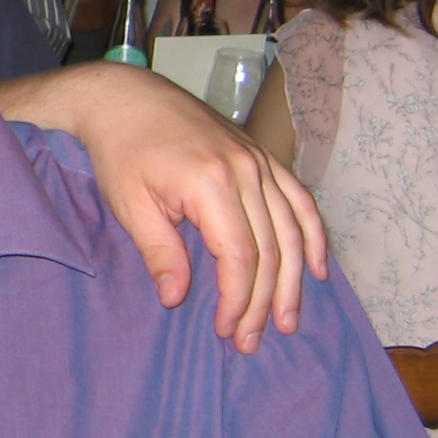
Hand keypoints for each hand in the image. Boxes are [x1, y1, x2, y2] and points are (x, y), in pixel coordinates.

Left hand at [54, 66, 327, 349]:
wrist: (125, 97)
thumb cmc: (121, 151)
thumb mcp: (130, 204)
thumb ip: (159, 252)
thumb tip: (177, 299)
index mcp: (211, 183)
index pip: (240, 256)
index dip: (238, 299)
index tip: (226, 331)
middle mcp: (246, 171)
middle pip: (271, 250)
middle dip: (263, 302)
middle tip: (252, 341)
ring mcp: (259, 160)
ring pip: (292, 230)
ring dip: (294, 281)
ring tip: (286, 321)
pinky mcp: (261, 156)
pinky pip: (299, 200)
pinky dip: (313, 236)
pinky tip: (317, 270)